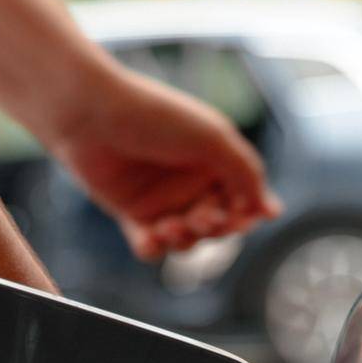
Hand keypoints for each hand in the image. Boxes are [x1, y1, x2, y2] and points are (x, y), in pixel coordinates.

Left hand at [44, 68, 282, 259]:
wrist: (91, 114)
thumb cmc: (155, 117)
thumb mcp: (213, 139)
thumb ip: (246, 174)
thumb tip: (270, 211)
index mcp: (216, 160)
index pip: (243, 201)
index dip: (244, 216)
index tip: (238, 217)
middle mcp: (191, 181)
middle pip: (218, 226)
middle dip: (214, 229)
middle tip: (201, 218)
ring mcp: (162, 199)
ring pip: (187, 241)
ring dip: (184, 240)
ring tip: (168, 226)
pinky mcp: (132, 213)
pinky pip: (151, 247)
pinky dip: (154, 248)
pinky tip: (150, 237)